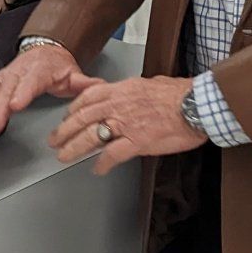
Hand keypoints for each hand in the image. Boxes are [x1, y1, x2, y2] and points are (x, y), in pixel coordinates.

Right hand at [0, 43, 106, 136]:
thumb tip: (100, 86)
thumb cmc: (57, 66)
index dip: (22, 92)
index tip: (15, 105)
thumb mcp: (73, 73)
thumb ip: (84, 83)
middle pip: (6, 90)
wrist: (45, 49)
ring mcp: (5, 76)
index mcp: (39, 69)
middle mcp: (19, 71)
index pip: (30, 81)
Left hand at [48, 76, 204, 175]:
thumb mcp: (151, 83)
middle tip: (54, 140)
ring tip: (65, 156)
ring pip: (91, 136)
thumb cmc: (181, 94)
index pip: (88, 97)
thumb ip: (134, 91)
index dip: (73, 109)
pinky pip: (113, 154)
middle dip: (64, 131)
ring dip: (74, 148)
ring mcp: (127, 124)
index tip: (67, 117)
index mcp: (122, 90)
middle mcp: (119, 105)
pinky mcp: (137, 141)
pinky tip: (97, 169)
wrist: (197, 105)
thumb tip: (130, 95)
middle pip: (82, 118)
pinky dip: (102, 163)